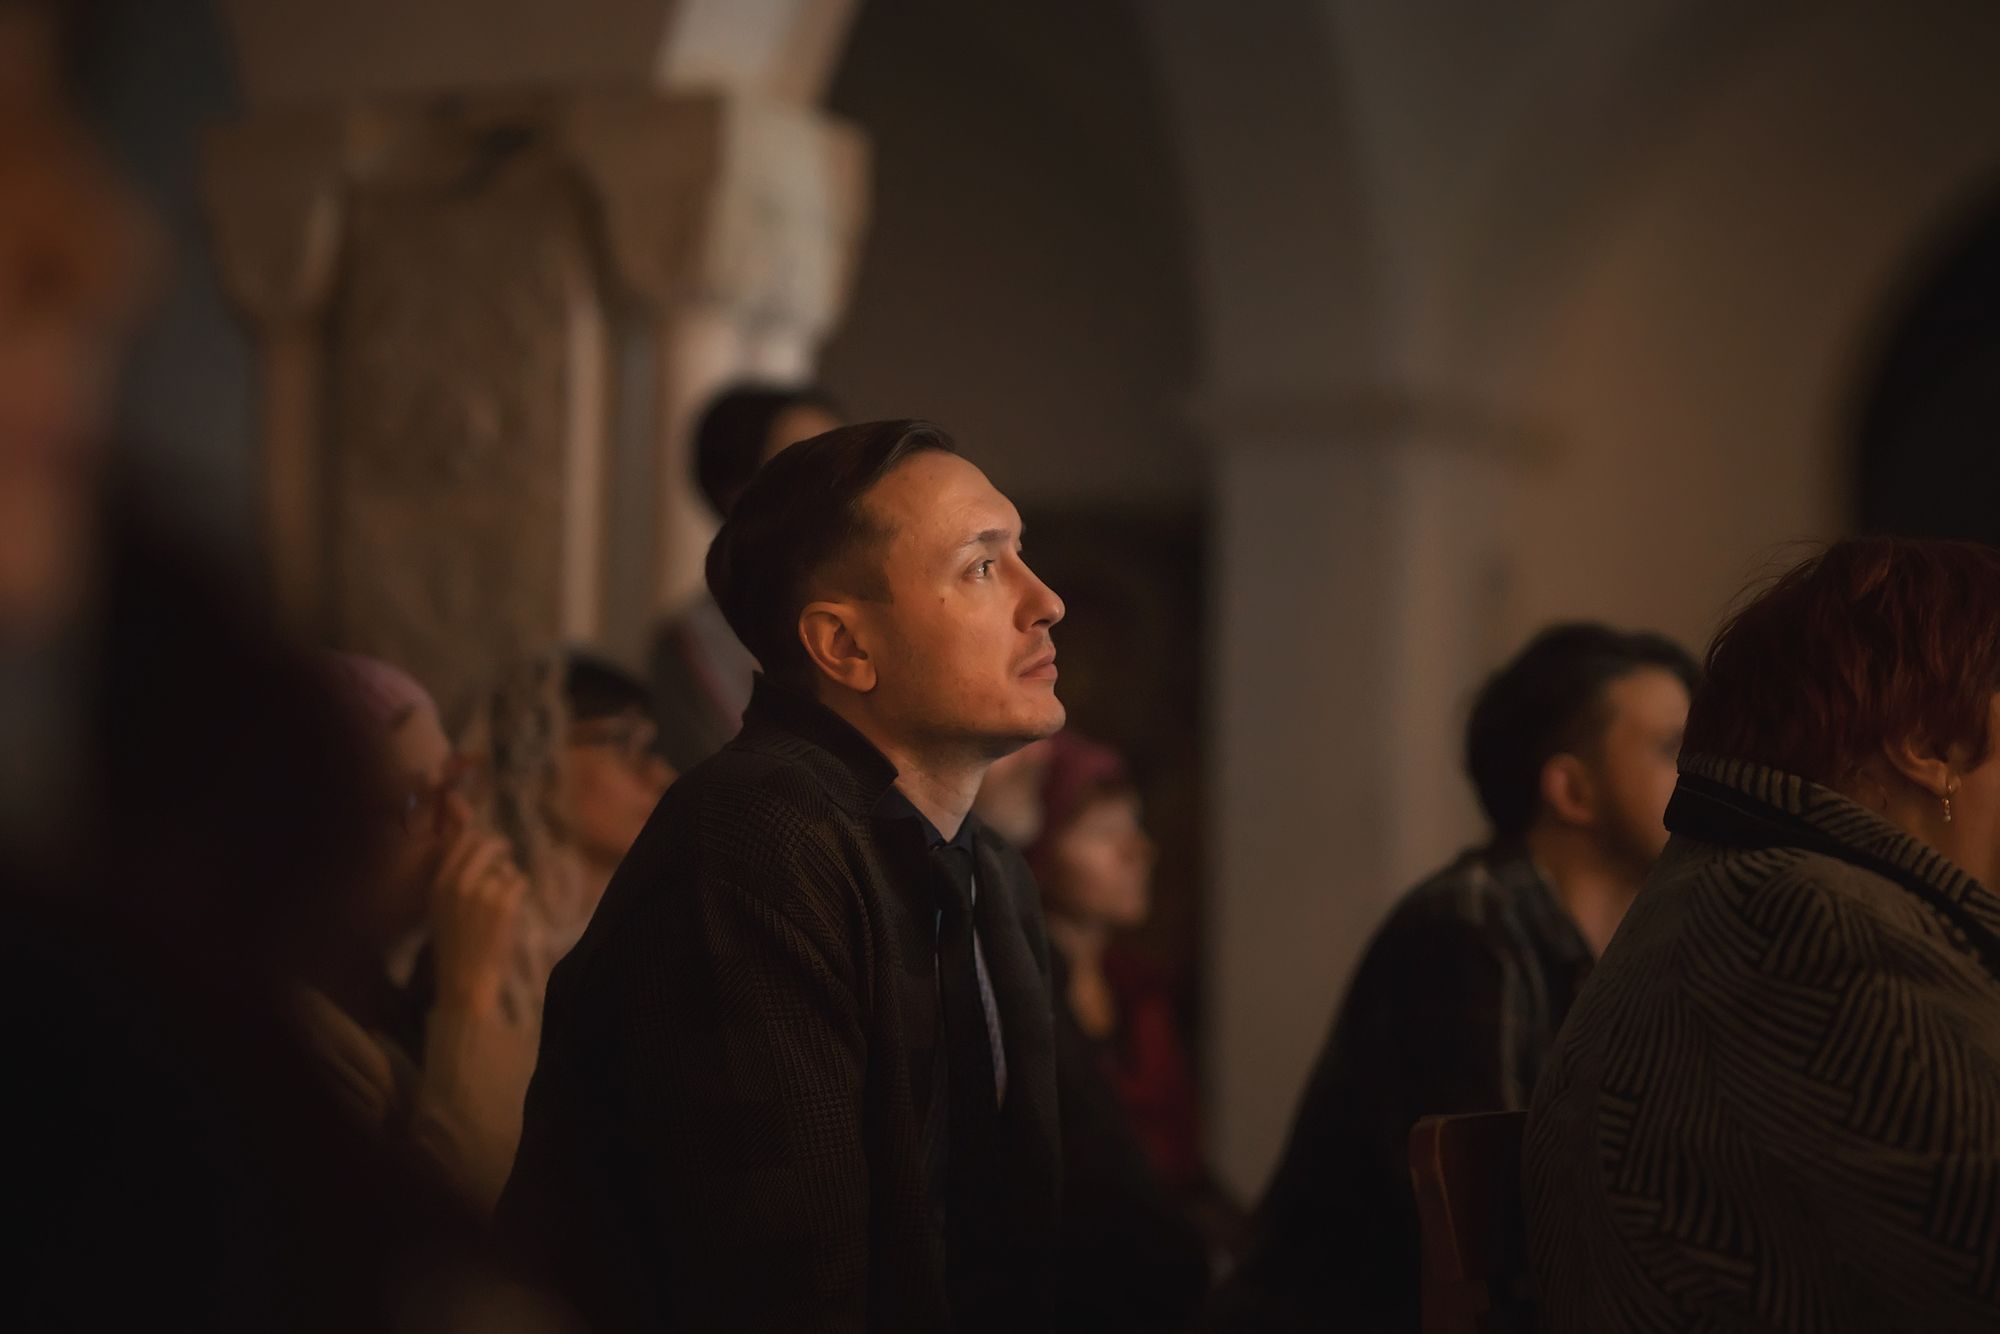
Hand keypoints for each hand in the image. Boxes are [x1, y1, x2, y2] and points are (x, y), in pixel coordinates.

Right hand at [429, 826, 525, 1013]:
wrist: (465, 979)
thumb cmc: (456, 946)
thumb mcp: (441, 908)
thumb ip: (453, 877)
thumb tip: (474, 844)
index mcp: (439, 884)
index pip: (461, 841)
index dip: (479, 838)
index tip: (489, 843)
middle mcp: (458, 883)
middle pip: (487, 845)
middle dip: (500, 848)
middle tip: (507, 853)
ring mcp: (482, 892)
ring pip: (506, 868)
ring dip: (509, 880)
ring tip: (501, 904)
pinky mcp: (505, 903)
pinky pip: (520, 882)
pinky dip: (520, 893)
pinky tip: (511, 911)